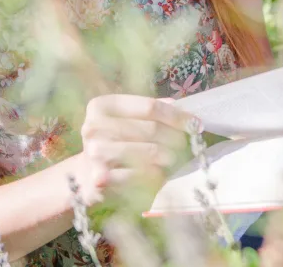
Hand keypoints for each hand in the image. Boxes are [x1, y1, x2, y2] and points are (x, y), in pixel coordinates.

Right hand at [77, 94, 194, 196]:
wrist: (86, 174)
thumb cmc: (113, 141)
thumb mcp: (126, 119)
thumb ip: (149, 110)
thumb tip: (180, 106)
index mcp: (100, 105)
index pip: (149, 106)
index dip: (176, 115)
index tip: (196, 122)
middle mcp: (93, 126)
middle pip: (150, 129)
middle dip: (174, 137)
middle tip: (185, 143)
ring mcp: (94, 153)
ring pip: (148, 152)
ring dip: (167, 156)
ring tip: (171, 158)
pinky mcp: (99, 178)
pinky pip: (139, 175)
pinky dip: (154, 175)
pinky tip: (158, 174)